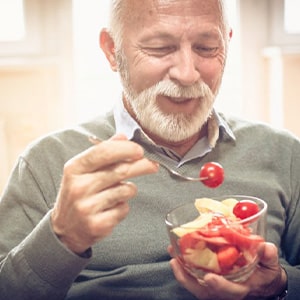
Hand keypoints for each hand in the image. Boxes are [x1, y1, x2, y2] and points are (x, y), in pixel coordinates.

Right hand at [51, 134, 158, 253]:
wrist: (65, 229)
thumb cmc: (77, 195)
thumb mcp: (82, 171)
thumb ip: (102, 152)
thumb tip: (122, 137)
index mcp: (74, 168)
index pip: (103, 152)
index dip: (126, 149)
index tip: (139, 150)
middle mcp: (79, 187)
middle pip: (120, 171)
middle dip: (141, 165)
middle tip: (152, 165)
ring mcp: (87, 207)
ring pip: (126, 190)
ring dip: (129, 189)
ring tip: (118, 192)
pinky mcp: (98, 224)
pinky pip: (124, 208)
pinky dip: (123, 206)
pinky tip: (111, 208)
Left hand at [169, 242, 286, 299]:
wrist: (261, 284)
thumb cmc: (265, 275)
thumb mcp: (270, 266)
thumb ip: (268, 257)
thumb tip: (265, 247)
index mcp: (241, 288)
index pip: (230, 291)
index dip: (220, 285)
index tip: (209, 278)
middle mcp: (225, 292)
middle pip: (204, 291)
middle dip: (188, 278)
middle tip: (175, 262)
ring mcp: (215, 289)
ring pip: (195, 286)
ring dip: (181, 272)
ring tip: (172, 255)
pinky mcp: (209, 283)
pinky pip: (193, 279)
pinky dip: (183, 269)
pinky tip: (176, 255)